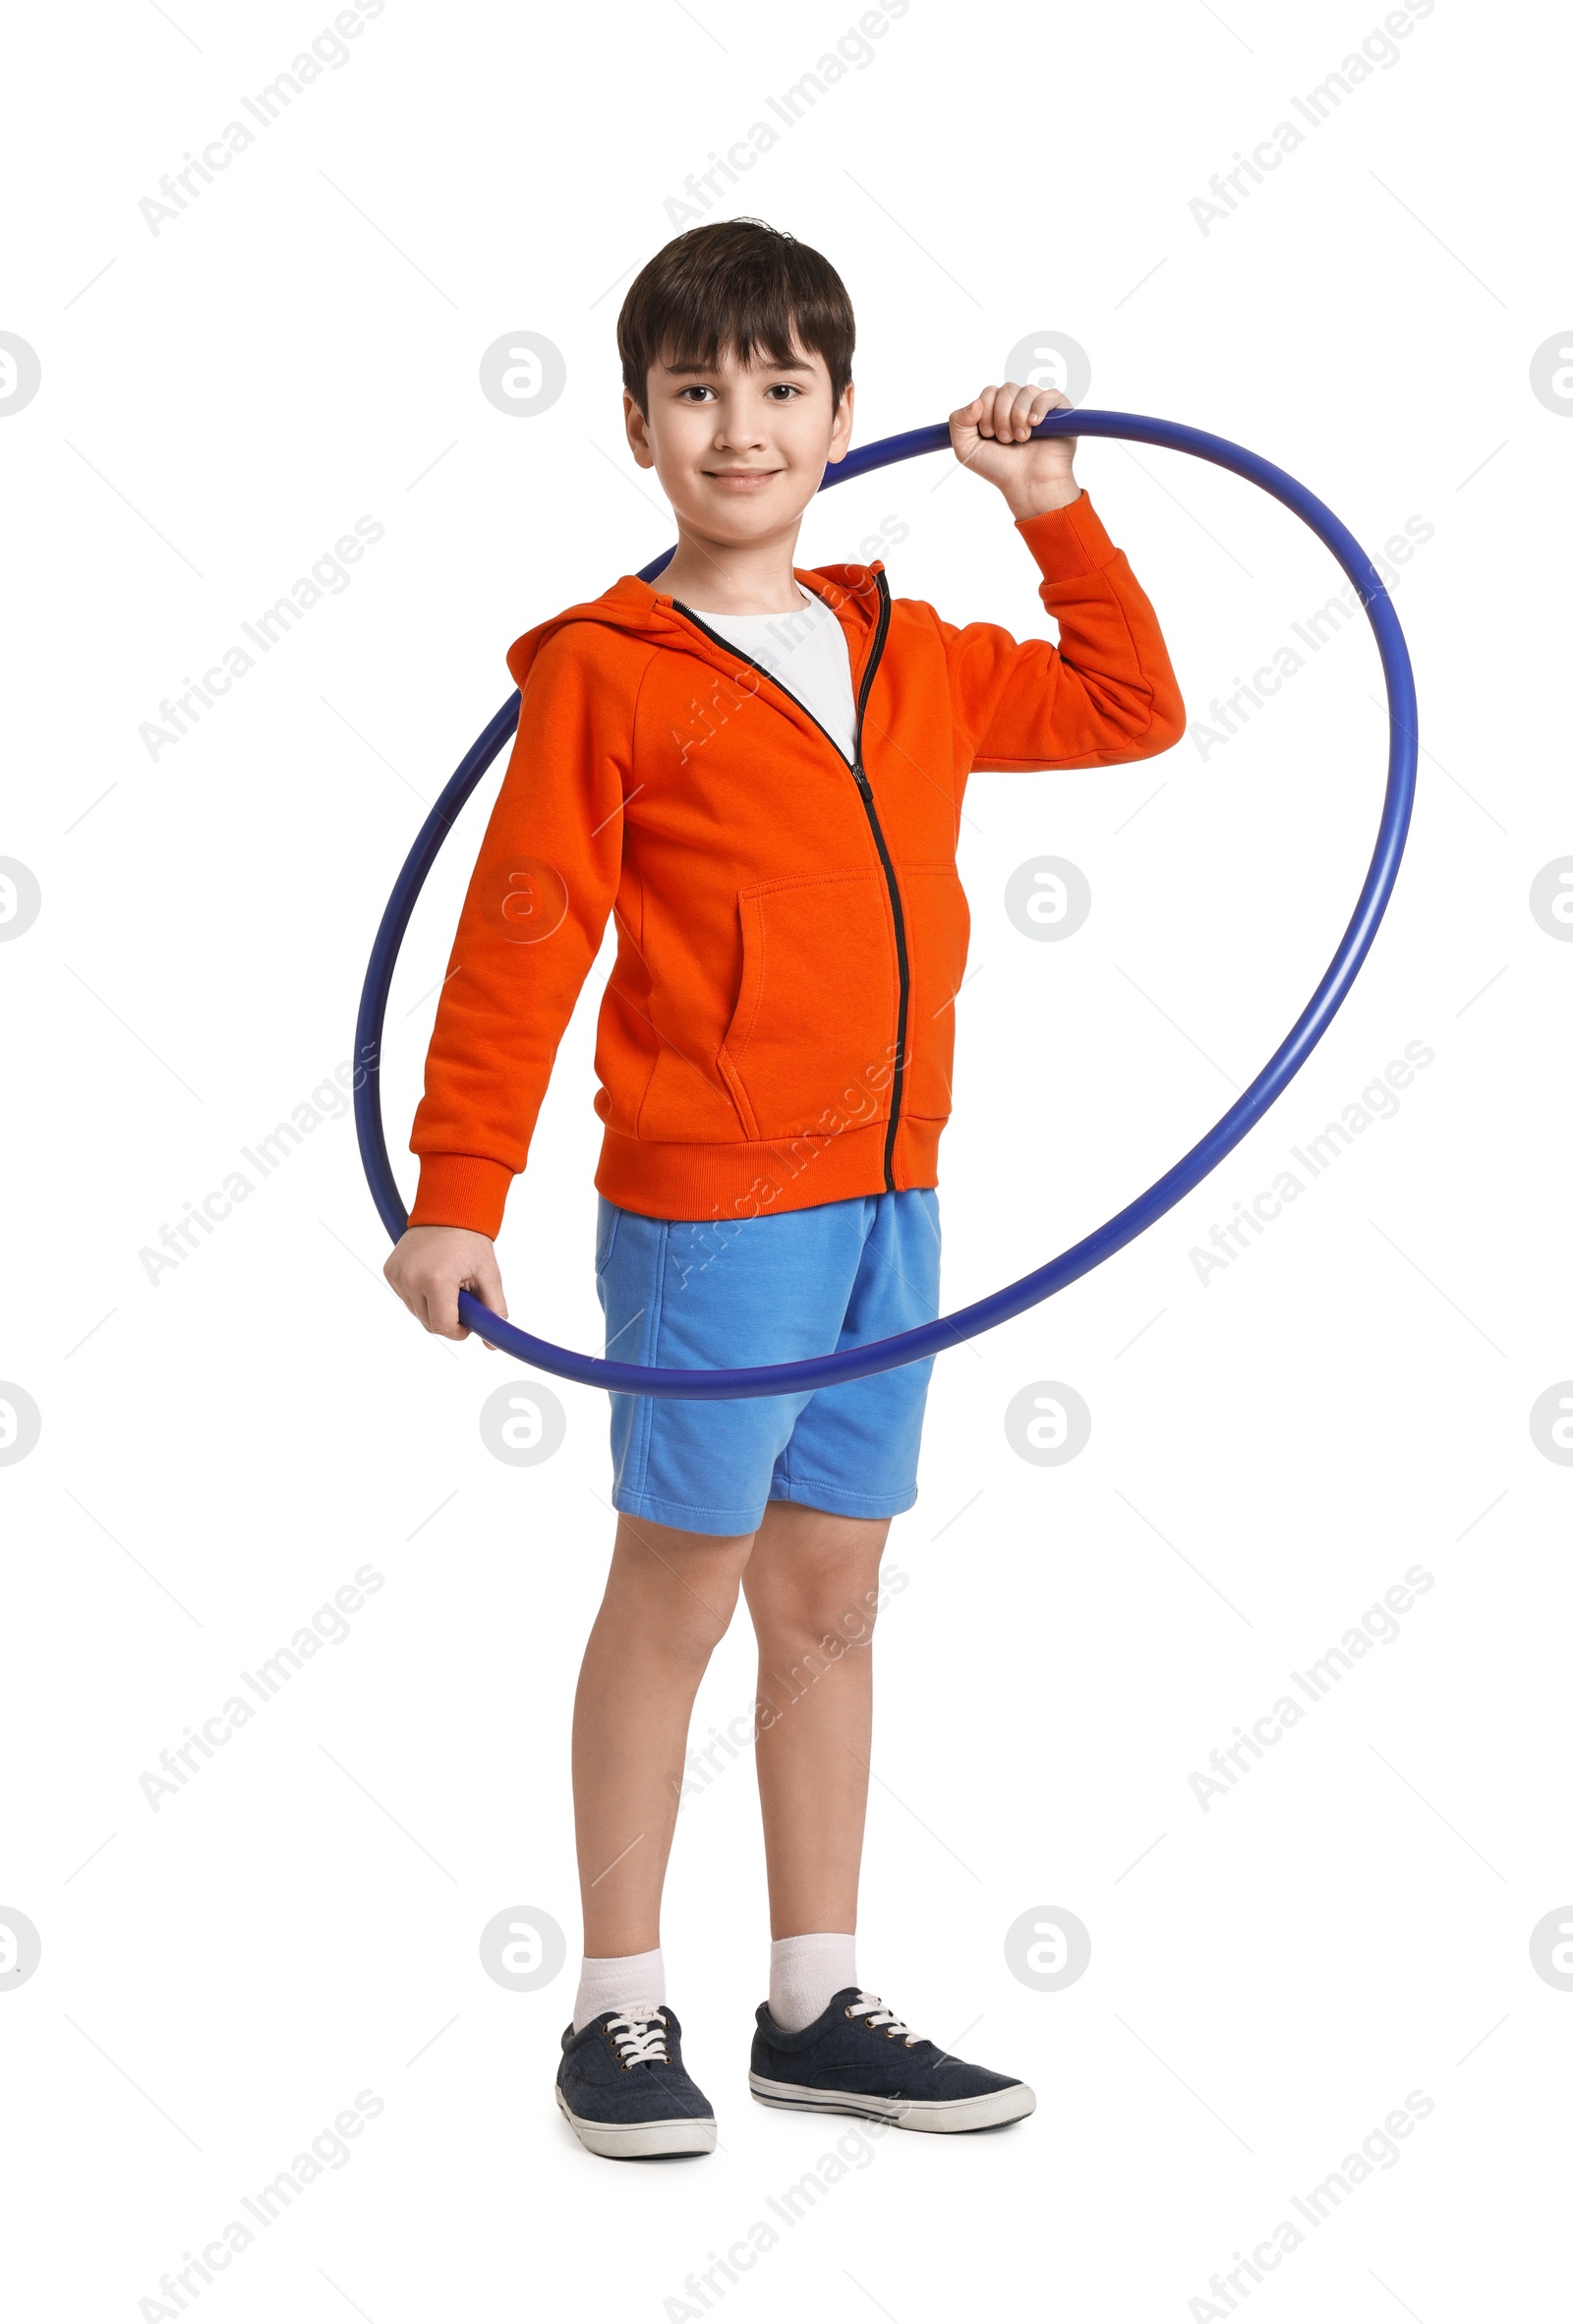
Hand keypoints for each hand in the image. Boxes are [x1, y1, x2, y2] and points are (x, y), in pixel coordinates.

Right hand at [384, 1224, 506, 1344]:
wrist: (450, 1209)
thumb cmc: (471, 1241)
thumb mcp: (489, 1276)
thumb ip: (493, 1311)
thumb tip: (491, 1345)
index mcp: (436, 1280)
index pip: (443, 1327)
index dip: (459, 1330)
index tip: (470, 1320)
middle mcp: (411, 1278)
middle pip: (429, 1323)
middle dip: (448, 1318)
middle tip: (463, 1296)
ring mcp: (397, 1275)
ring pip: (417, 1313)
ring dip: (434, 1307)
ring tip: (448, 1282)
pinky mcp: (390, 1271)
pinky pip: (407, 1298)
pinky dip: (421, 1295)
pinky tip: (434, 1276)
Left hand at [949, 383, 1079, 519]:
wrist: (1027, 484)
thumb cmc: (1000, 469)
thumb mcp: (966, 449)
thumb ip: (958, 422)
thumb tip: (976, 401)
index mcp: (998, 410)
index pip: (989, 392)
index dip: (985, 411)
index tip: (988, 435)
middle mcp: (1018, 405)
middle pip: (1006, 389)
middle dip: (1001, 416)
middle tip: (1005, 440)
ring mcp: (1039, 406)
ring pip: (1025, 391)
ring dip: (1018, 417)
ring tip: (1021, 439)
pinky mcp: (1060, 411)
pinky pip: (1048, 395)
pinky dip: (1038, 409)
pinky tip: (1035, 425)